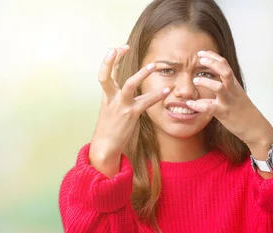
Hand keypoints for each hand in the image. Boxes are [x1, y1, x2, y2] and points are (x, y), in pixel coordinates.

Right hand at [89, 45, 170, 176]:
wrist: (105, 145)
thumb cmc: (111, 127)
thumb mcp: (110, 108)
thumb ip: (117, 96)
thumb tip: (127, 86)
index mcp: (107, 95)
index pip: (105, 73)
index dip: (110, 59)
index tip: (119, 48)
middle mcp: (111, 98)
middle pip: (107, 75)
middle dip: (113, 60)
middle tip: (125, 47)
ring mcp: (121, 106)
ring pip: (129, 85)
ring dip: (142, 74)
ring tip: (153, 65)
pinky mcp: (131, 115)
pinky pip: (145, 102)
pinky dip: (157, 95)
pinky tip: (167, 91)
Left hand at [185, 50, 272, 150]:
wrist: (256, 128)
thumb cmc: (244, 113)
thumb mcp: (236, 98)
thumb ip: (222, 93)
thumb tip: (207, 93)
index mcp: (234, 85)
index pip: (225, 65)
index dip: (213, 57)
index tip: (202, 53)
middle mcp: (232, 91)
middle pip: (224, 71)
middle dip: (212, 63)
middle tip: (200, 58)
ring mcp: (228, 102)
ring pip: (218, 87)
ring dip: (206, 82)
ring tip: (195, 79)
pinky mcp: (224, 113)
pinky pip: (210, 108)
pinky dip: (198, 105)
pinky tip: (190, 103)